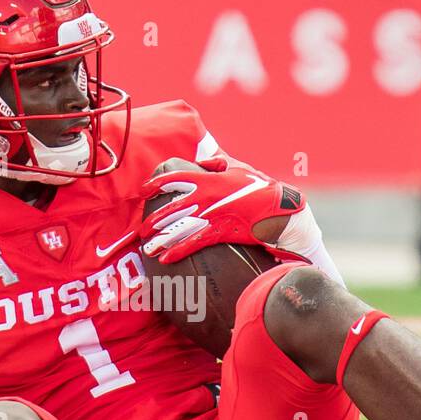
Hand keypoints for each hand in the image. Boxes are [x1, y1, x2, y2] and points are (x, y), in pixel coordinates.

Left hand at [137, 156, 306, 263]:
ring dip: (161, 238)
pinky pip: (194, 242)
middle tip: (141, 229)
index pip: (175, 178)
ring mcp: (212, 215)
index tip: (144, 189)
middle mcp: (206, 197)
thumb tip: (203, 161)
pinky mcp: (221, 232)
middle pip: (172, 207)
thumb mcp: (238, 169)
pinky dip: (178, 251)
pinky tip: (165, 258)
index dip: (157, 184)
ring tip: (147, 247)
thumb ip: (217, 164)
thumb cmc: (259, 187)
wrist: (279, 208)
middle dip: (154, 219)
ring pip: (179, 227)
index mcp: (209, 179)